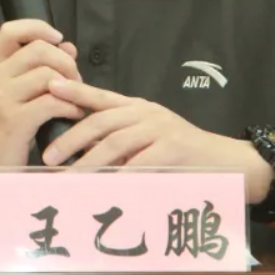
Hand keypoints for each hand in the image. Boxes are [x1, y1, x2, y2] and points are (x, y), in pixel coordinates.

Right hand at [0, 20, 84, 177]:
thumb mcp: (13, 95)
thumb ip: (38, 70)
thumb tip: (68, 47)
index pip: (10, 31)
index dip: (38, 27)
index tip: (58, 39)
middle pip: (38, 49)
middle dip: (65, 61)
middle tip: (75, 80)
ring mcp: (2, 99)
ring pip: (47, 74)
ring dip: (71, 85)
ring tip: (76, 99)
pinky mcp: (14, 122)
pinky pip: (52, 102)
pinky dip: (71, 106)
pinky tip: (74, 114)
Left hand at [43, 80, 268, 193]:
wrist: (226, 161)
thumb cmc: (182, 154)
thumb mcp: (148, 139)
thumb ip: (120, 141)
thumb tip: (81, 154)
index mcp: (137, 108)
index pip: (100, 97)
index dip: (75, 90)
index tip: (49, 86)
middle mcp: (146, 113)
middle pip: (101, 122)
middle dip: (71, 138)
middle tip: (49, 156)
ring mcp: (161, 128)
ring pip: (116, 143)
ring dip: (88, 161)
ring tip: (69, 177)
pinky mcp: (174, 148)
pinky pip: (140, 163)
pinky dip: (120, 176)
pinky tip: (104, 188)